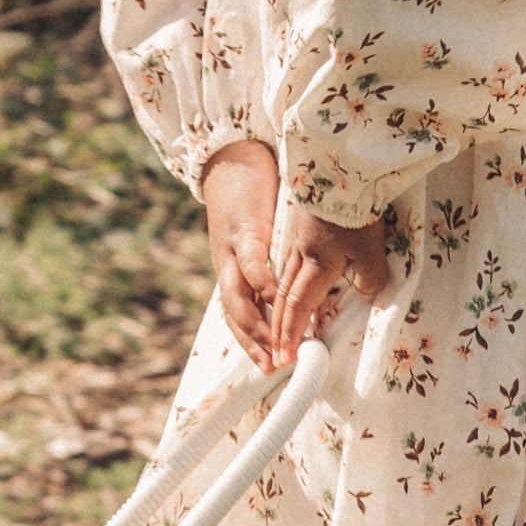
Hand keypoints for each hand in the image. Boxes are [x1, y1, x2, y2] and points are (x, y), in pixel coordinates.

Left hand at [201, 140, 280, 367]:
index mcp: (234, 272)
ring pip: (238, 298)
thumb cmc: (252, 198)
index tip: (272, 367)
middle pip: (235, 317)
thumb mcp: (262, 239)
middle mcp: (227, 268)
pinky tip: (276, 296)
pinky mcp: (242, 230)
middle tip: (274, 368)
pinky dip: (262, 282)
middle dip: (254, 346)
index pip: (240, 318)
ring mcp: (230, 251)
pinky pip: (250, 262)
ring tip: (275, 344)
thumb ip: (274, 266)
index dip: (253, 345)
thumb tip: (298, 291)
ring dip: (255, 324)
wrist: (231, 158)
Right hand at [269, 200, 389, 362]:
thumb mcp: (370, 246)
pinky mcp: (301, 225)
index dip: (292, 333)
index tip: (286, 357)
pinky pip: (288, 264)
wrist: (340, 166)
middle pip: (284, 297)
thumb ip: (370, 277)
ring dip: (280, 309)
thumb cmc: (356, 208)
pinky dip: (286, 285)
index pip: (299, 305)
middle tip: (278, 356)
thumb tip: (364, 296)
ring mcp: (298, 238)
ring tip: (282, 331)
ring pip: (283, 280)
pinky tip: (290, 290)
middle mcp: (302, 254)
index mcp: (318, 262)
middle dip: (280, 329)